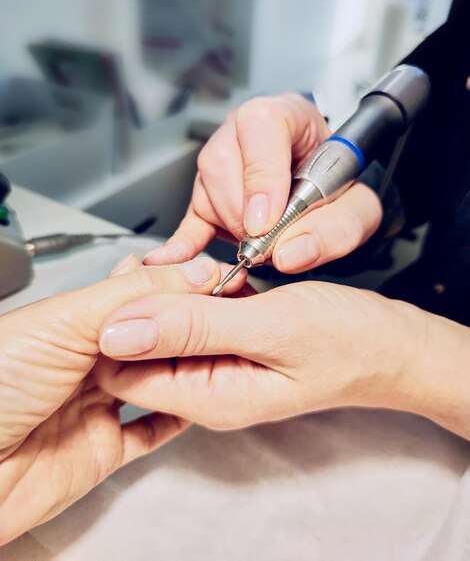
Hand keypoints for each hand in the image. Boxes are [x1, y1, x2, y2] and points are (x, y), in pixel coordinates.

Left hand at [0, 256, 239, 545]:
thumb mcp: (65, 322)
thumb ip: (131, 295)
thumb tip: (191, 272)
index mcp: (71, 321)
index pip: (136, 296)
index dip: (174, 288)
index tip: (214, 282)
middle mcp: (84, 361)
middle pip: (148, 340)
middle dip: (183, 328)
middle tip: (224, 313)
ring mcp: (95, 405)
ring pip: (154, 382)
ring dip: (184, 370)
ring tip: (219, 351)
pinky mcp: (102, 448)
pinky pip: (148, 433)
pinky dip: (174, 420)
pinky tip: (194, 403)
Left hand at [95, 280, 469, 437]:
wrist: (390, 344)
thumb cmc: (347, 340)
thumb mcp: (269, 327)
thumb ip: (192, 329)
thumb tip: (116, 332)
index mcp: (210, 398)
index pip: (124, 374)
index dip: (118, 325)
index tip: (133, 281)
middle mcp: (206, 390)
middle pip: (139, 352)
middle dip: (142, 305)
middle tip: (164, 265)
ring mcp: (218, 370)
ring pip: (163, 332)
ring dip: (169, 297)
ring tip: (192, 267)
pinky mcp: (229, 349)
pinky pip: (191, 323)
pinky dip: (194, 296)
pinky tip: (212, 276)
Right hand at [144, 95, 382, 272]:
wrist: (329, 192)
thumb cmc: (340, 188)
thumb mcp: (359, 206)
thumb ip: (337, 227)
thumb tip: (291, 253)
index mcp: (287, 115)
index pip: (260, 125)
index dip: (260, 175)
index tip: (264, 220)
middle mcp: (246, 131)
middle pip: (222, 160)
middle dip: (242, 213)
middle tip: (265, 244)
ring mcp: (221, 159)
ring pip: (205, 187)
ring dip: (228, 225)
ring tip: (258, 244)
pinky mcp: (207, 193)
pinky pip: (190, 214)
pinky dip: (185, 241)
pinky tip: (177, 258)